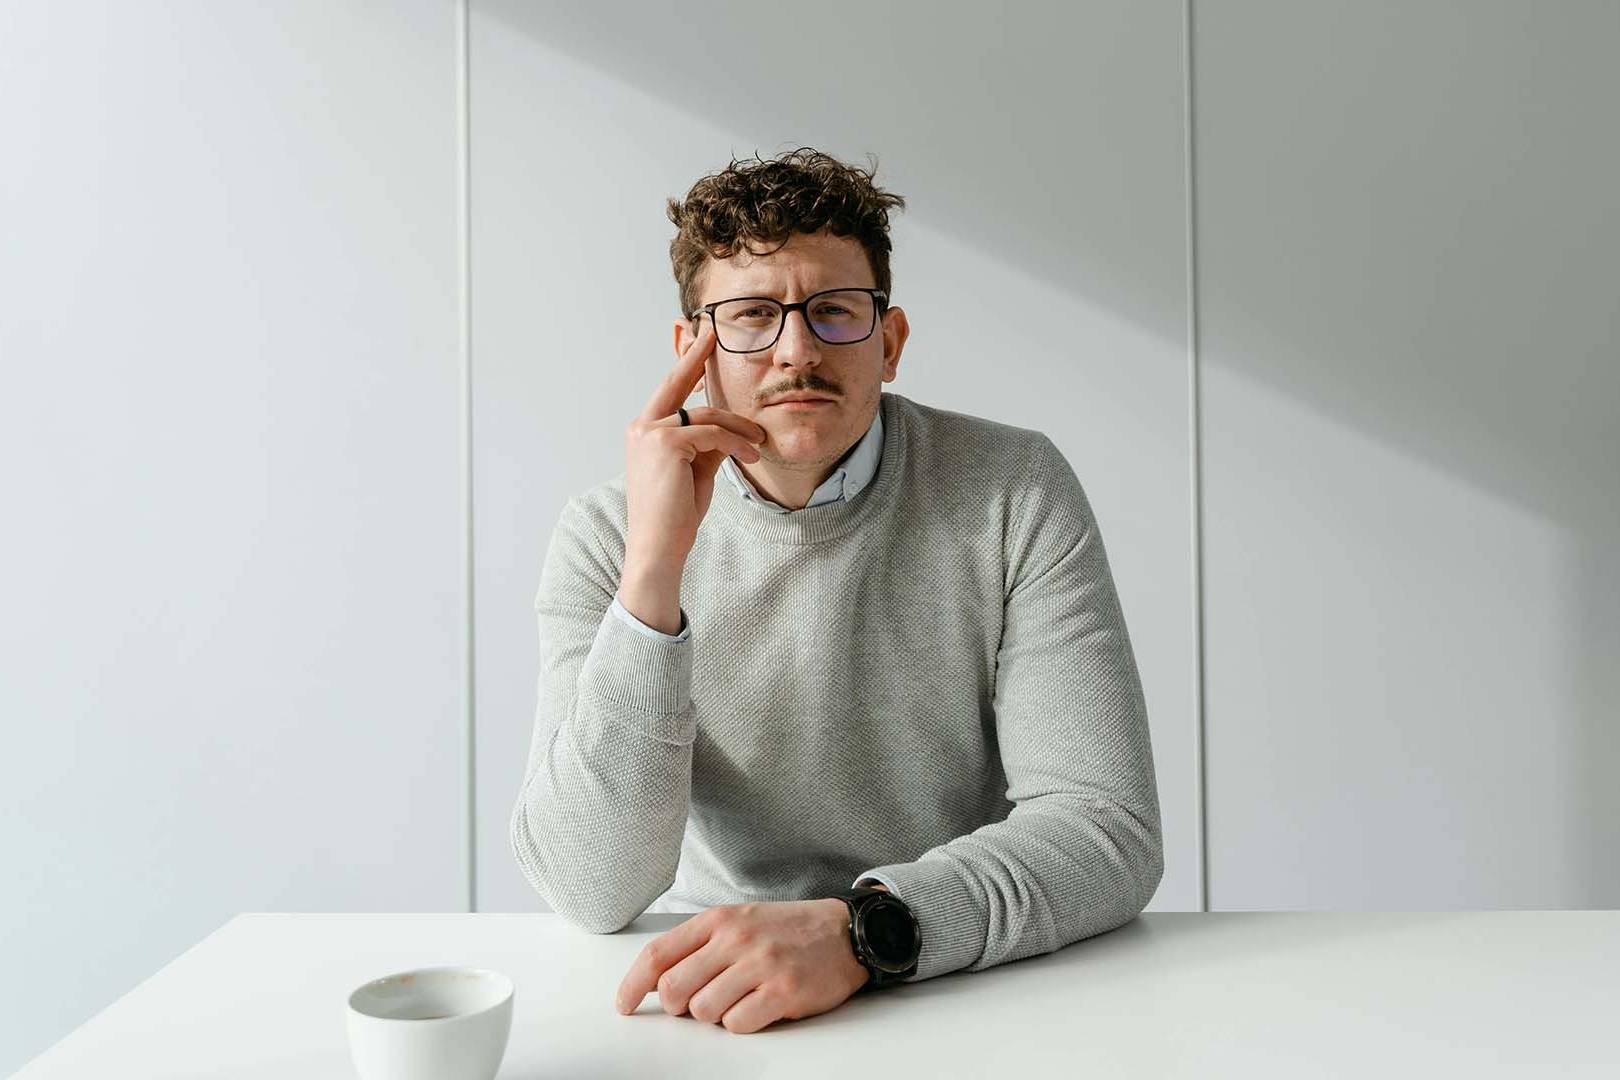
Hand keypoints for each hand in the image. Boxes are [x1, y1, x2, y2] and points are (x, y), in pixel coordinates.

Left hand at [614, 899, 869, 1033]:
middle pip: (674, 989)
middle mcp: (736, 939)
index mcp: (719, 920)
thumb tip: (657, 981)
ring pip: (704, 1011)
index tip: (624, 1005)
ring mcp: (761, 965)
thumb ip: (700, 944)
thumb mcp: (739, 921)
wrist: (844, 932)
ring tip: (738, 1000)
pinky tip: (759, 1007)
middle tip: (695, 1005)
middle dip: (677, 1007)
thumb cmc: (786, 930)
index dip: (633, 985)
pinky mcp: (784, 991)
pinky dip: (742, 1023)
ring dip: (714, 1015)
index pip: (658, 955)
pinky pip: (738, 1024)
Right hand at [624, 319, 767, 571]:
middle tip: (715, 332)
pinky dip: (735, 443)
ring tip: (759, 441)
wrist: (658, 548)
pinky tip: (749, 455)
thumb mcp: (695, 470)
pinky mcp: (665, 443)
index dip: (688, 365)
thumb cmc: (676, 515)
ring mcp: (649, 433)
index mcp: (644, 432)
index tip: (703, 342)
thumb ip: (706, 444)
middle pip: (677, 381)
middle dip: (698, 355)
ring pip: (706, 414)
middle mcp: (641, 426)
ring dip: (738, 428)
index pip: (670, 391)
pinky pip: (711, 433)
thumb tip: (729, 428)